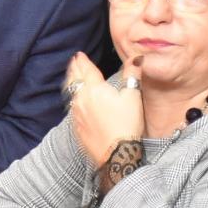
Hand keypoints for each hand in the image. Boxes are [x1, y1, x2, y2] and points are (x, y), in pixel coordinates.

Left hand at [65, 52, 142, 167]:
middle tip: (73, 61)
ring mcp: (76, 112)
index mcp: (94, 88)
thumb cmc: (127, 124)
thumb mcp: (133, 97)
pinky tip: (74, 100)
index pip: (86, 70)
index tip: (79, 55)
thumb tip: (136, 58)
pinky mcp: (76, 125)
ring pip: (70, 92)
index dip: (83, 61)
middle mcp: (81, 98)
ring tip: (72, 77)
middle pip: (74, 79)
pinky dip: (72, 98)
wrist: (116, 153)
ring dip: (71, 82)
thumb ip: (132, 75)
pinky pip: (71, 107)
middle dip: (74, 68)